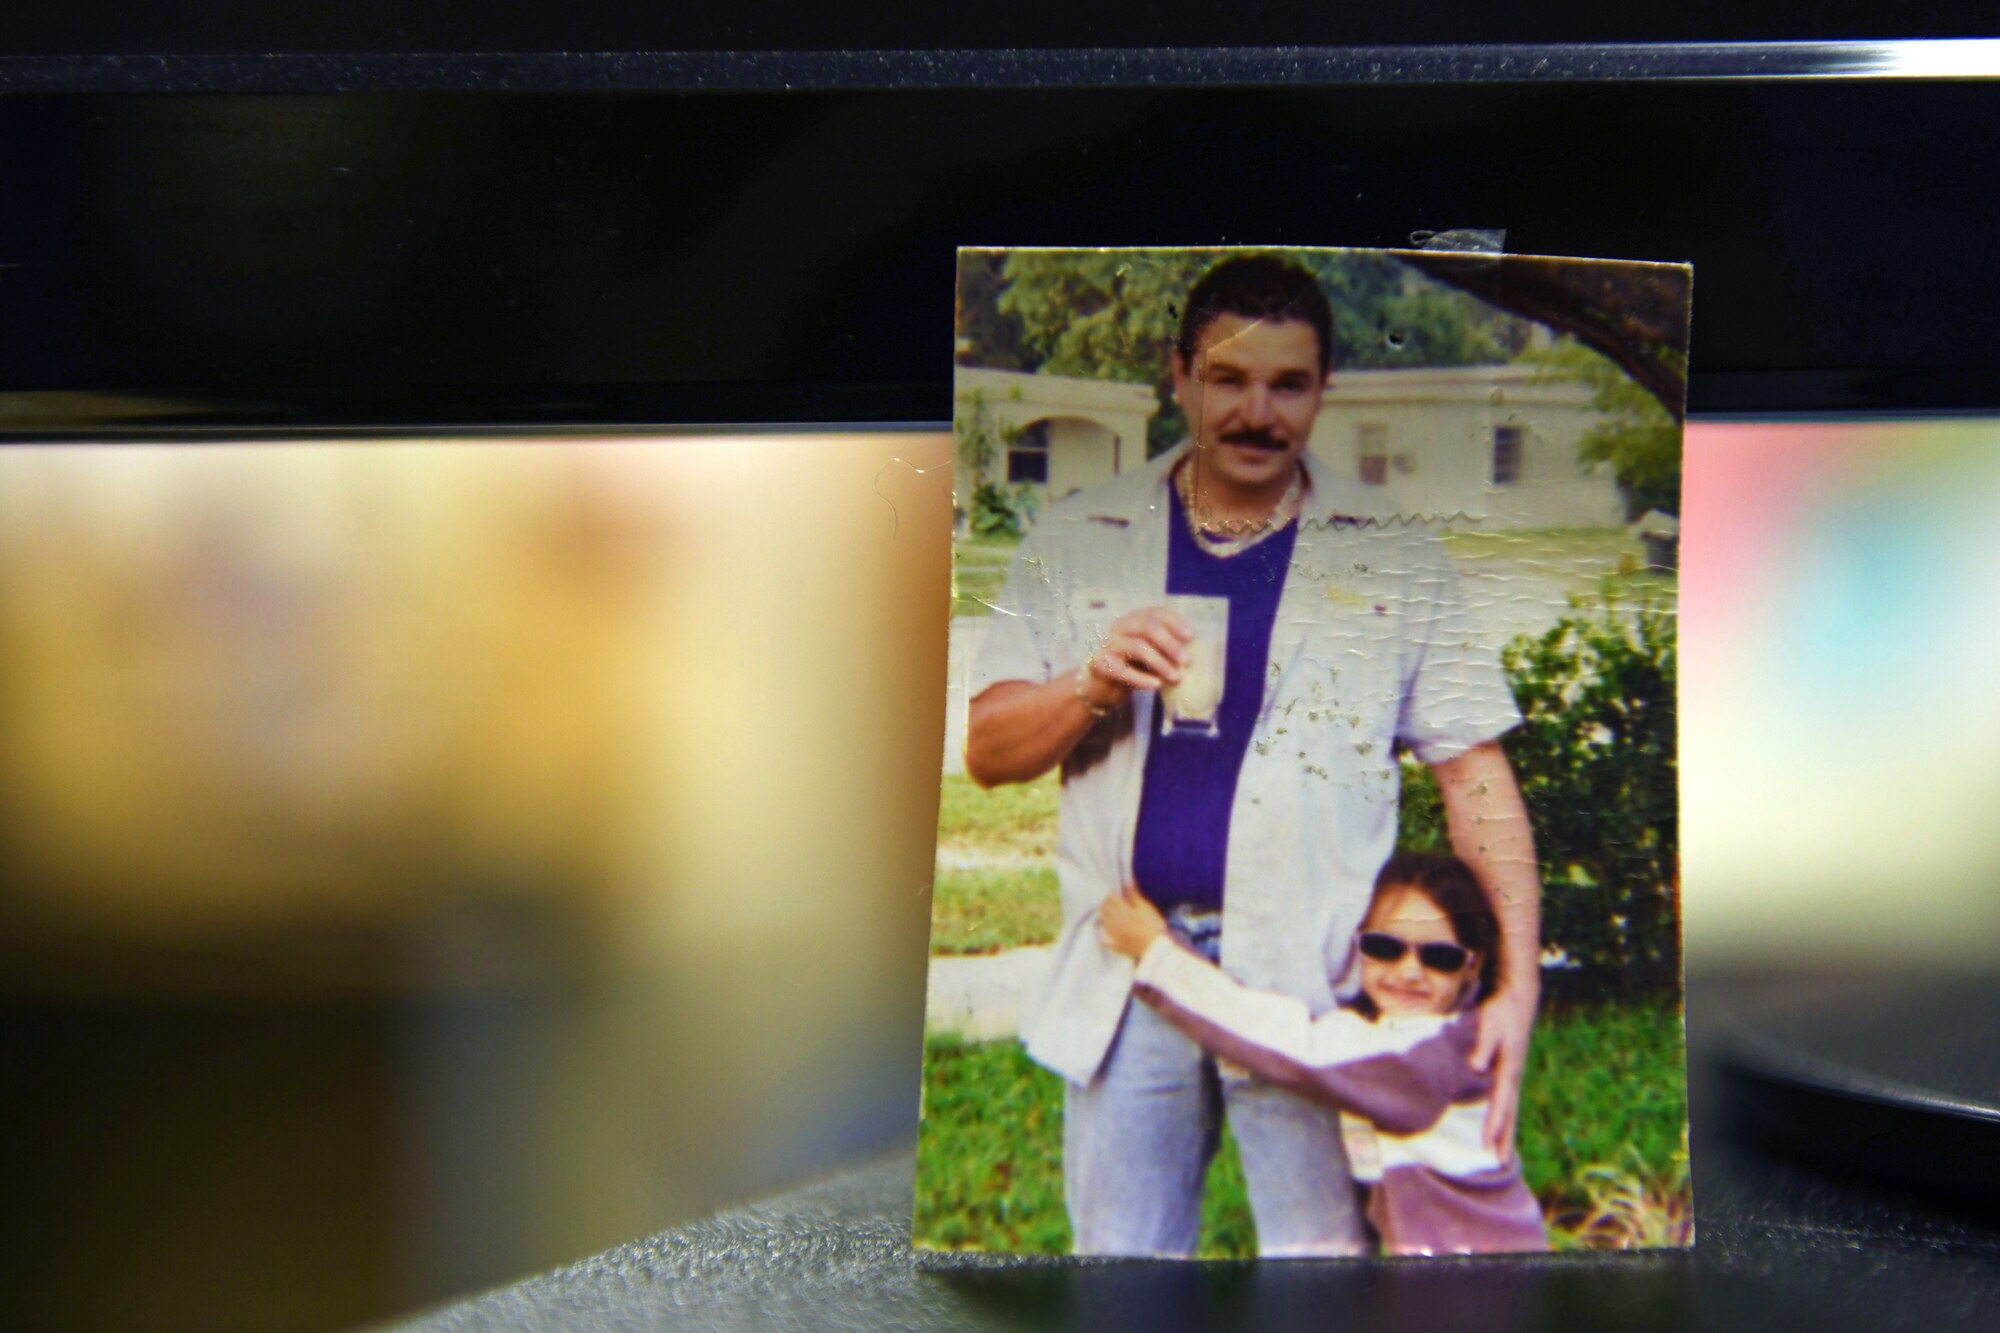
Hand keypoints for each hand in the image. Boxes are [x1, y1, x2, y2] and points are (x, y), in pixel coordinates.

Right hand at [1080, 606, 1192, 710]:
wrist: (1101, 686)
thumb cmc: (1132, 667)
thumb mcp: (1150, 653)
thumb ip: (1165, 649)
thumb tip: (1192, 653)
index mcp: (1134, 619)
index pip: (1156, 612)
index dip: (1175, 622)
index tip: (1191, 636)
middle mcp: (1120, 626)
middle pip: (1148, 626)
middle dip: (1170, 643)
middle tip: (1187, 661)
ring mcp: (1108, 644)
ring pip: (1138, 647)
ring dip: (1161, 663)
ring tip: (1176, 678)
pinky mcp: (1100, 664)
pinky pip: (1124, 670)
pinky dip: (1142, 678)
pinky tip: (1157, 685)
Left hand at [1097, 882, 1167, 960]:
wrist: (1156, 947)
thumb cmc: (1153, 925)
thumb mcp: (1145, 907)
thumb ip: (1135, 895)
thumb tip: (1128, 882)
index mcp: (1122, 910)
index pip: (1111, 898)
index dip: (1112, 894)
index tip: (1116, 893)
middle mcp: (1114, 922)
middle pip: (1104, 909)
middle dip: (1106, 903)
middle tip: (1112, 902)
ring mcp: (1114, 934)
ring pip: (1103, 922)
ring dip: (1104, 916)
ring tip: (1110, 914)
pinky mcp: (1116, 945)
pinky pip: (1104, 940)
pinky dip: (1104, 936)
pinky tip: (1106, 934)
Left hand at [1471, 982, 1537, 1160]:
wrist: (1518, 997)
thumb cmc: (1501, 1009)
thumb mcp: (1491, 1024)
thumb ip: (1484, 1045)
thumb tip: (1477, 1067)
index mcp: (1509, 1067)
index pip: (1501, 1101)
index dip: (1494, 1122)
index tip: (1487, 1143)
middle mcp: (1513, 1075)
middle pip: (1509, 1111)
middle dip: (1504, 1137)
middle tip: (1500, 1163)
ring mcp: (1513, 1073)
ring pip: (1510, 1108)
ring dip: (1506, 1131)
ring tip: (1502, 1155)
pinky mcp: (1510, 1070)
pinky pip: (1507, 1100)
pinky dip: (1504, 1117)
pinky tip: (1499, 1127)